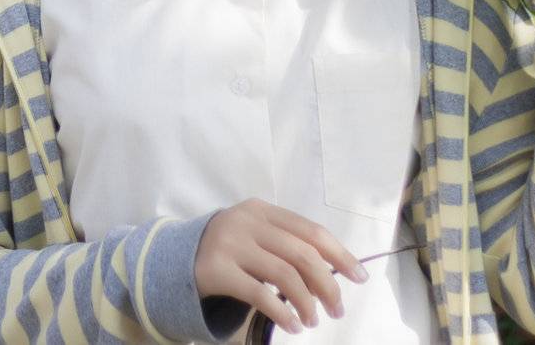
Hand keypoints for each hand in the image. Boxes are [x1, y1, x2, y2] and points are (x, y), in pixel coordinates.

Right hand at [193, 199, 366, 335]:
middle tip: (337, 308)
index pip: (310, 230)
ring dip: (307, 303)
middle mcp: (246, 222)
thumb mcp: (256, 235)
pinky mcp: (217, 270)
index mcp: (261, 210)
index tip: (359, 277)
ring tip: (313, 320)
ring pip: (284, 275)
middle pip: (302, 254)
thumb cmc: (229, 248)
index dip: (339, 254)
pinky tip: (293, 325)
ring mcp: (229, 244)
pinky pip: (260, 295)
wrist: (175, 257)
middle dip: (327, 284)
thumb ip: (287, 243)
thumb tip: (335, 270)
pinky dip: (283, 313)